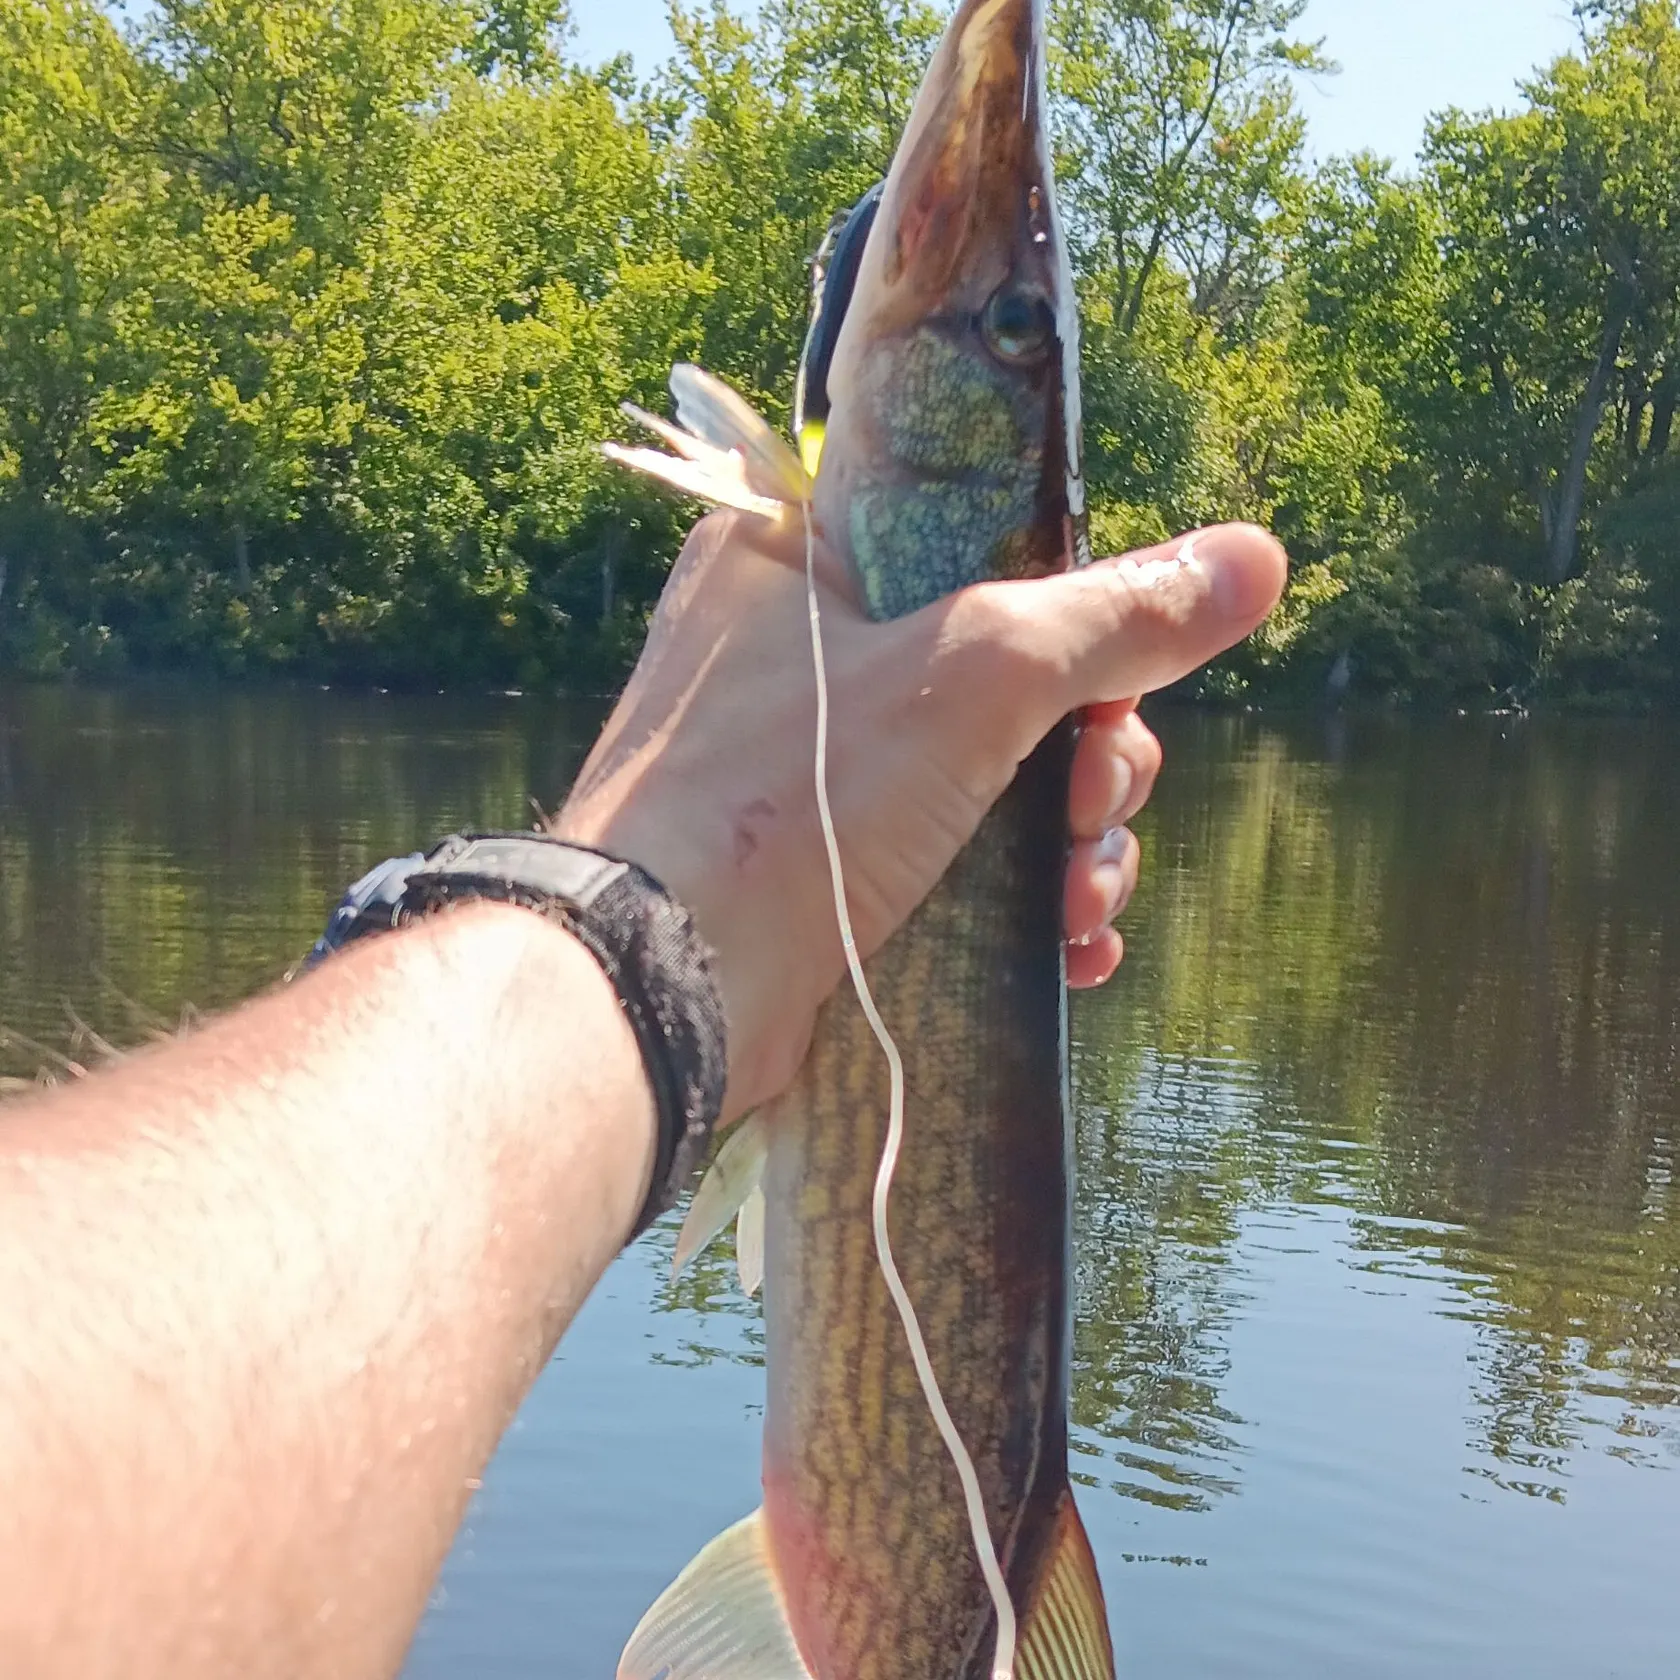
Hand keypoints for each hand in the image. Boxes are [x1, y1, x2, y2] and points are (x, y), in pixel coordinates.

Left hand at [558, 510, 1285, 1116]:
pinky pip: (958, 858)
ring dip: (1071, 839)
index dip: (1067, 593)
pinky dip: (1023, 898)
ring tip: (1082, 901)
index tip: (1114, 664)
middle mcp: (799, 650)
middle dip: (1089, 749)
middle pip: (1008, 668)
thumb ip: (1116, 617)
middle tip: (1094, 800)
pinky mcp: (826, 867)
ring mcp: (809, 768)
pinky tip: (1074, 949)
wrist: (664, 988)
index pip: (975, 533)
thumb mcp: (976, 677)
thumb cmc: (796, 796)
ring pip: (994, 775)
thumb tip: (1256, 556)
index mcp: (804, 555)